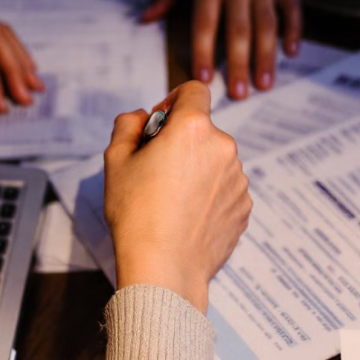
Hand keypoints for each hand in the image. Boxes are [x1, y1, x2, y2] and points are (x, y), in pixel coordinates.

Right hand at [104, 81, 251, 313]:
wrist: (164, 268)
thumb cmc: (136, 214)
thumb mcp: (116, 162)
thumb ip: (127, 126)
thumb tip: (142, 117)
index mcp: (193, 129)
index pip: (194, 91)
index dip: (174, 101)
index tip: (160, 124)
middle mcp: (224, 148)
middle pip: (203, 131)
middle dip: (182, 142)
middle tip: (156, 172)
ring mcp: (238, 180)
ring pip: (216, 162)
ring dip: (198, 170)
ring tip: (171, 202)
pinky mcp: (244, 208)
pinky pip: (225, 191)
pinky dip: (210, 197)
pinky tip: (187, 218)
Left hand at [142, 0, 301, 99]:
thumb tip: (146, 19)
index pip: (205, 25)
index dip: (203, 53)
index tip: (204, 79)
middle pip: (239, 31)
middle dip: (239, 65)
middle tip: (240, 94)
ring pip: (267, 25)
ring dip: (266, 57)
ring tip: (264, 84)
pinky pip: (291, 8)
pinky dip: (293, 31)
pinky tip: (290, 53)